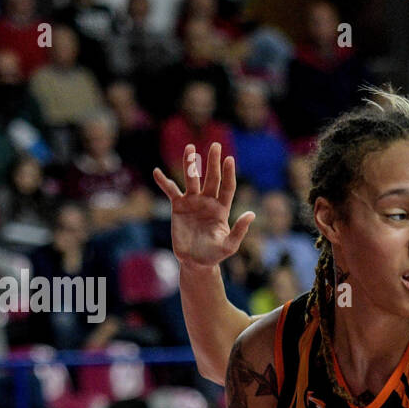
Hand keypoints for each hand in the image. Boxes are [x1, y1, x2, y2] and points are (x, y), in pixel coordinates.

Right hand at [153, 142, 254, 269]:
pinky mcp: (178, 207)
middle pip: (211, 178)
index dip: (228, 174)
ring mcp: (192, 202)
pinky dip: (164, 182)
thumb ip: (239, 230)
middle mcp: (208, 201)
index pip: (227, 187)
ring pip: (191, 180)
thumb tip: (251, 214)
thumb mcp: (229, 245)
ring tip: (190, 148)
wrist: (195, 262)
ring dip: (190, 164)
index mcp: (222, 209)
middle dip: (213, 162)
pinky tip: (157, 172)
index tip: (229, 159)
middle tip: (215, 146)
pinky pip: (171, 191)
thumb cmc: (214, 255)